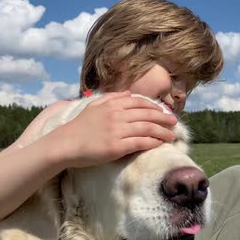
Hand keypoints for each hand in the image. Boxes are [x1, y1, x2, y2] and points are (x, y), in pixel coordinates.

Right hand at [50, 91, 177, 167]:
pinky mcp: (117, 146)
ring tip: (172, 135)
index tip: (164, 111)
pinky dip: (153, 142)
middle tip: (174, 122)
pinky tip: (160, 143)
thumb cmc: (79, 127)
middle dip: (164, 118)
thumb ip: (112, 98)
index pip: (140, 102)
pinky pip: (140, 142)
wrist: (66, 144)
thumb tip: (128, 93)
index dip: (155, 107)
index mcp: (112, 104)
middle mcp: (117, 115)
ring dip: (162, 131)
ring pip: (147, 128)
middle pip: (147, 114)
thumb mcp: (94, 106)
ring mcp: (118, 130)